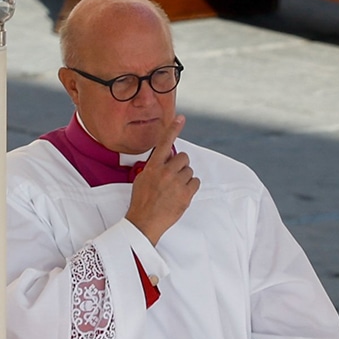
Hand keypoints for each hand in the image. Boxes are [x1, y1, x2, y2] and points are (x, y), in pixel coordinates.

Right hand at [126, 114, 199, 245]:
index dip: (173, 129)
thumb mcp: (143, 178)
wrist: (145, 220)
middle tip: (174, 176)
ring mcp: (177, 183)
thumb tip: (164, 160)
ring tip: (175, 188)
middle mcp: (166, 172)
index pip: (164, 143)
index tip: (180, 118)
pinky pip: (196, 183)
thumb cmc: (142, 200)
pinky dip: (191, 187)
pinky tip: (181, 194)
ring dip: (186, 177)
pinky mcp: (186, 194)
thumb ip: (154, 167)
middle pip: (183, 158)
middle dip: (181, 165)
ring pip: (190, 171)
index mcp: (153, 167)